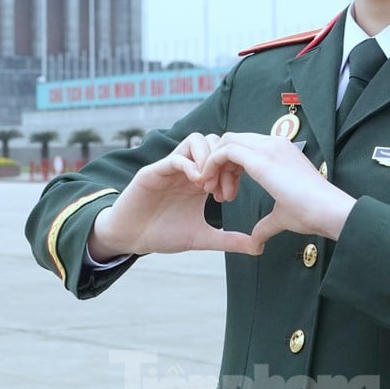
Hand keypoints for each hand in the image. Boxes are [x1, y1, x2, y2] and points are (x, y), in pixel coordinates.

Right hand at [88, 133, 255, 259]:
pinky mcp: (154, 171)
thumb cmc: (164, 234)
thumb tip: (258, 248)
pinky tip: (195, 185)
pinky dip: (189, 165)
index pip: (223, 156)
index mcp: (199, 179)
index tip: (230, 197)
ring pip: (196, 140)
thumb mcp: (202, 237)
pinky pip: (175, 156)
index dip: (232, 170)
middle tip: (221, 192)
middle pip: (214, 141)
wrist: (131, 238)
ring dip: (207, 159)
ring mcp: (171, 167)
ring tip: (207, 188)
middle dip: (222, 163)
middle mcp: (187, 168)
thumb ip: (229, 240)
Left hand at [200, 132, 356, 248]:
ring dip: (214, 165)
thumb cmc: (312, 213)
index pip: (246, 147)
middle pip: (233, 141)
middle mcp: (274, 144)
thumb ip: (266, 223)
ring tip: (213, 192)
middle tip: (216, 192)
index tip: (227, 193)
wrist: (328, 211)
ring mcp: (268, 147)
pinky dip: (212, 165)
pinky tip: (210, 185)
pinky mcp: (261, 158)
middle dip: (219, 165)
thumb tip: (256, 241)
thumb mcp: (283, 215)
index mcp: (280, 151)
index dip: (231, 168)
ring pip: (227, 142)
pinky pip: (225, 151)